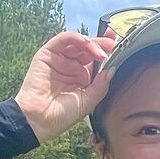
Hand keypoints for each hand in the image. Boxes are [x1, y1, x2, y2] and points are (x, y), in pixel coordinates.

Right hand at [14, 29, 117, 143]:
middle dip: (102, 45)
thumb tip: (112, 69)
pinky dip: (76, 38)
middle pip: (89, 49)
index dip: (108, 53)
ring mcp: (60, 60)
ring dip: (91, 43)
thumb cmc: (61, 115)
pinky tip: (86, 44)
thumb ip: (101, 86)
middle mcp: (72, 67)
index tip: (120, 48)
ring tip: (101, 51)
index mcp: (83, 79)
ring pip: (78, 43)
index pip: (97, 61)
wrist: (39, 120)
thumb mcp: (88, 102)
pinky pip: (63, 40)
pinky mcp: (48, 54)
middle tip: (113, 45)